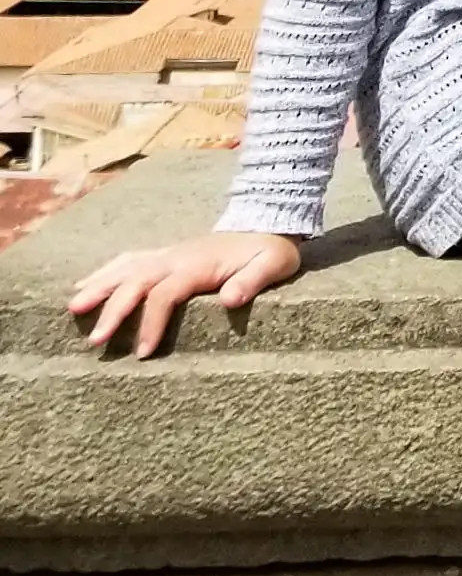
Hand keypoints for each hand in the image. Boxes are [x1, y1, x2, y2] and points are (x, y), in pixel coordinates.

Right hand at [66, 231, 303, 357]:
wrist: (269, 223)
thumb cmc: (271, 252)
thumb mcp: (274, 265)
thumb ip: (253, 281)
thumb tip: (231, 300)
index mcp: (198, 264)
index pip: (166, 293)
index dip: (151, 321)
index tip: (142, 352)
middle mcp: (176, 256)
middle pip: (136, 281)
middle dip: (113, 309)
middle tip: (95, 340)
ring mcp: (168, 252)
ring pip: (125, 268)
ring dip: (98, 286)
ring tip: (73, 308)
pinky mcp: (165, 253)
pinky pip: (129, 260)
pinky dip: (105, 271)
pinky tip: (84, 284)